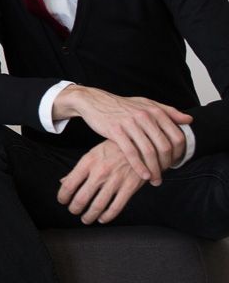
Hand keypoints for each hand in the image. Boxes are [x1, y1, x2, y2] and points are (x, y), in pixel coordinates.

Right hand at [54, 85, 189, 184]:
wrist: (94, 101)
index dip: (179, 153)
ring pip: (149, 151)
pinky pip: (131, 152)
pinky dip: (139, 166)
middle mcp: (145, 116)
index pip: (177, 136)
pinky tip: (143, 175)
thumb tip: (189, 120)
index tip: (174, 163)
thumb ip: (168, 111)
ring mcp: (130, 123)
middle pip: (164, 146)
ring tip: (154, 180)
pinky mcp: (116, 131)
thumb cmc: (121, 106)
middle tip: (164, 175)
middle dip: (166, 165)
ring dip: (154, 169)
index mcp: (155, 111)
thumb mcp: (146, 104)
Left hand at [58, 141, 146, 224]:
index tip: (62, 201)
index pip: (69, 184)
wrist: (140, 144)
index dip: (62, 196)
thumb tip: (63, 182)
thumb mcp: (93, 154)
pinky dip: (107, 216)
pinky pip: (116, 207)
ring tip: (86, 219)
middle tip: (73, 211)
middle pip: (81, 198)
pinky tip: (102, 218)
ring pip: (98, 206)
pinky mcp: (130, 187)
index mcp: (88, 162)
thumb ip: (79, 169)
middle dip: (74, 208)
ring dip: (89, 216)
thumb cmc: (113, 149)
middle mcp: (100, 172)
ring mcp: (115, 180)